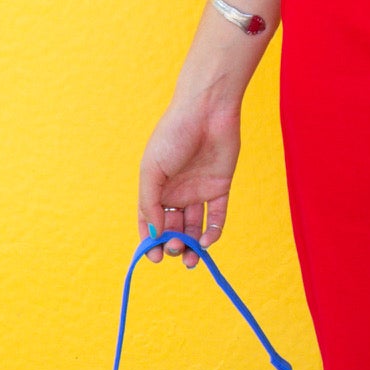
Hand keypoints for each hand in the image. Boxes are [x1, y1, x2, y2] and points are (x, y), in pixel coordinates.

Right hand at [137, 83, 242, 252]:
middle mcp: (176, 192)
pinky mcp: (220, 188)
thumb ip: (149, 204)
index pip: (150, 221)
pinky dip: (213, 232)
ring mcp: (198, 191)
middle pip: (173, 227)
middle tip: (176, 251)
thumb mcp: (151, 170)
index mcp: (155, 187)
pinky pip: (217, 216)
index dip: (150, 241)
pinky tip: (207, 242)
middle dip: (173, 244)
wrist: (206, 111)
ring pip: (195, 227)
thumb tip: (153, 235)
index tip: (155, 257)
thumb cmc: (172, 136)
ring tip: (191, 258)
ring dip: (192, 245)